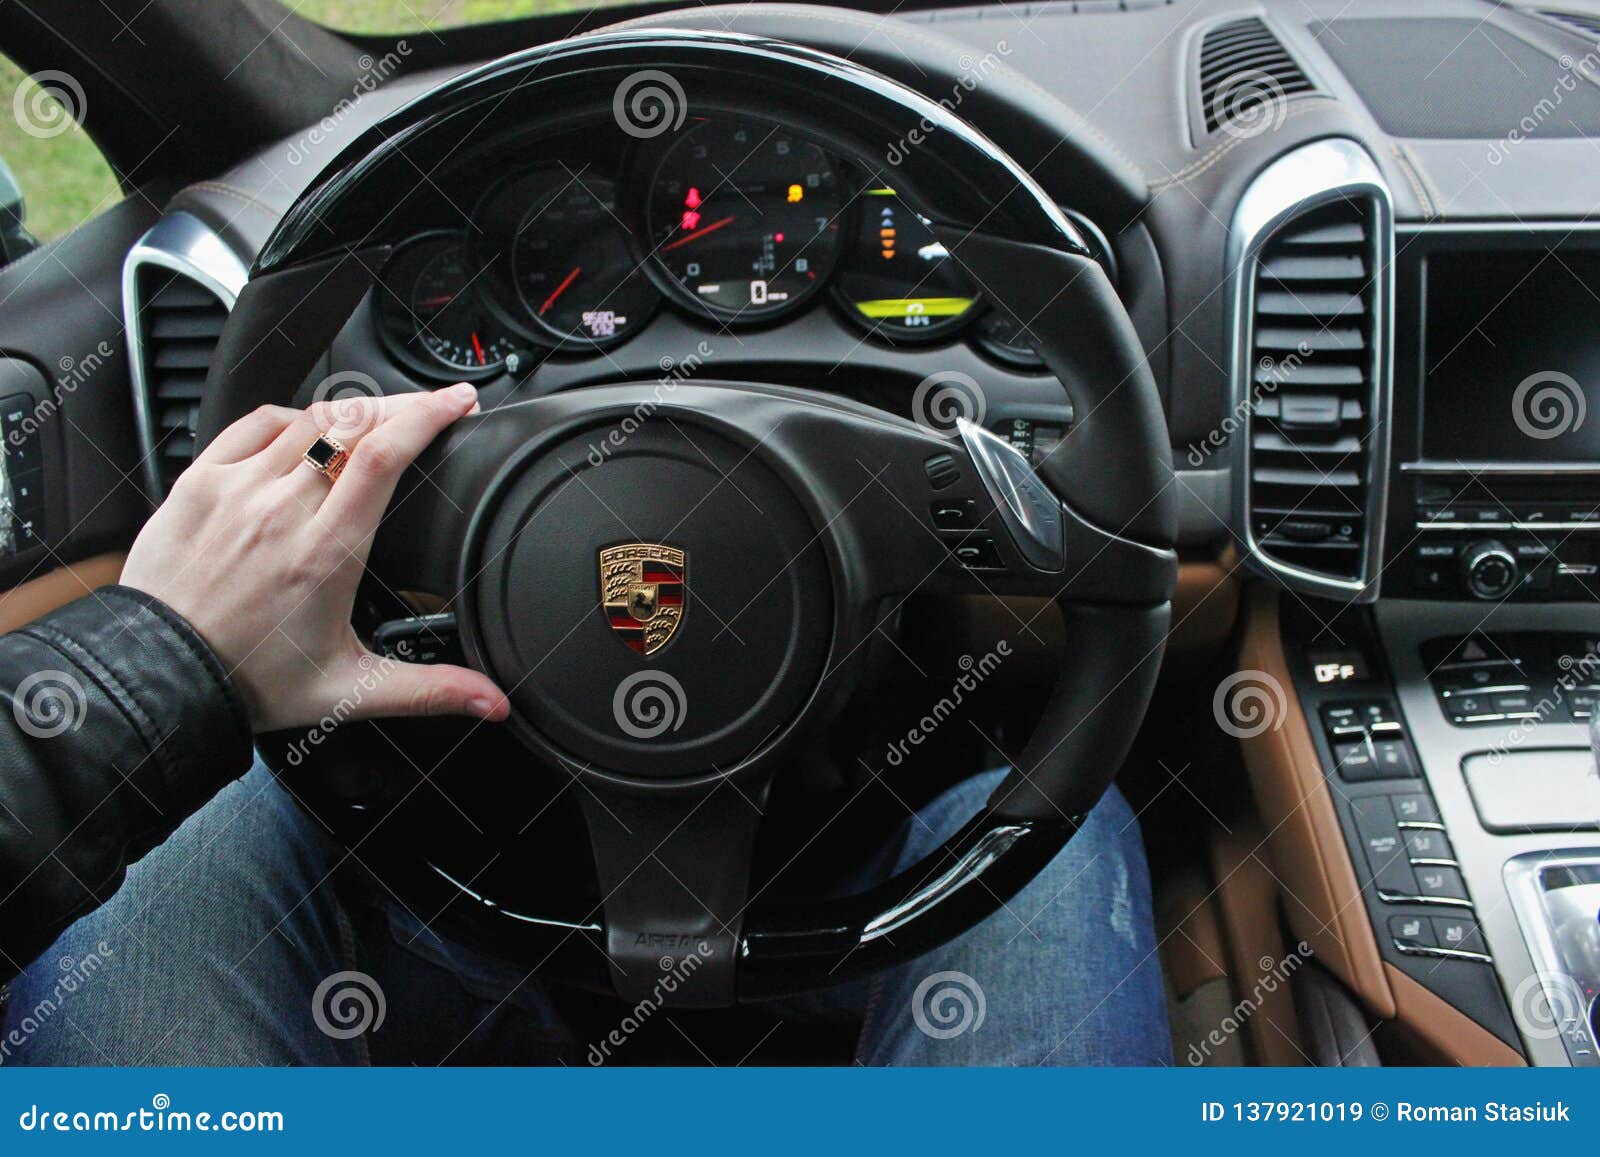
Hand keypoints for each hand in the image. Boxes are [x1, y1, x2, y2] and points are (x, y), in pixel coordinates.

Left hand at [121, 385, 510, 731]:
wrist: (160, 677)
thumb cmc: (248, 680)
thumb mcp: (350, 690)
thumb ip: (429, 689)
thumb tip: (491, 703)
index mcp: (327, 553)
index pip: (385, 454)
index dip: (428, 415)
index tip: (457, 404)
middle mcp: (282, 511)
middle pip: (353, 422)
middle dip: (402, 404)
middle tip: (430, 408)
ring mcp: (237, 490)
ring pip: (307, 418)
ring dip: (352, 411)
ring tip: (377, 420)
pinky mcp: (199, 483)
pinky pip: (253, 424)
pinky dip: (291, 418)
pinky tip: (306, 430)